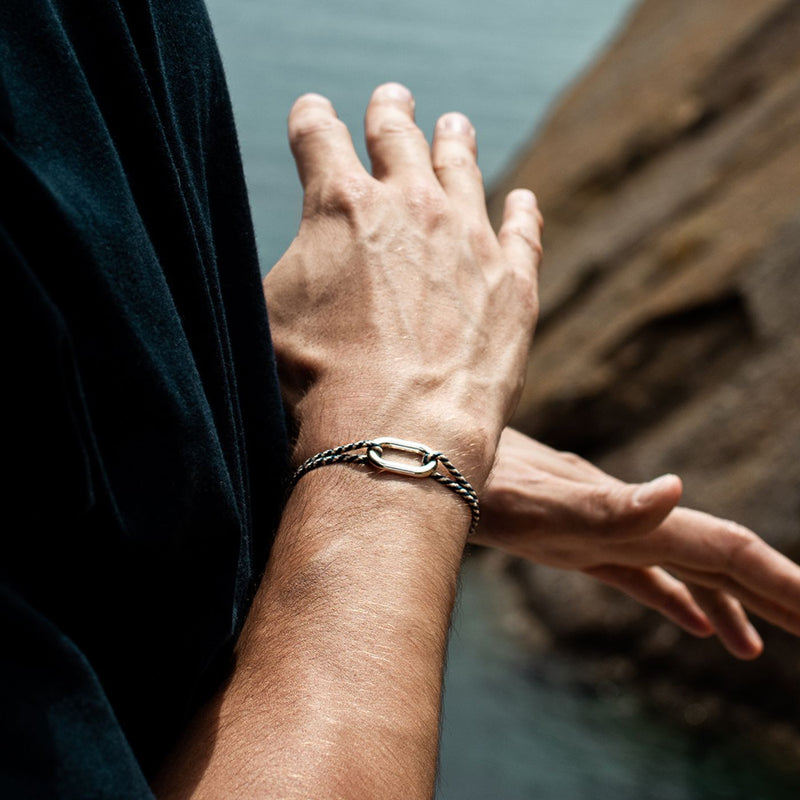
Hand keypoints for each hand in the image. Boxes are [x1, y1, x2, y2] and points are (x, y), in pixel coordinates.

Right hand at [263, 85, 541, 487]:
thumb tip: (304, 252)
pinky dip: (523, 213)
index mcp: (342, 203)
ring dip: (453, 142)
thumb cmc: (318, 382)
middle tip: (391, 97)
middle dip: (388, 111)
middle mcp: (410, 203)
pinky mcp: (512, 281)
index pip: (318, 135)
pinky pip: (523, 232)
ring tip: (454, 126)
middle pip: (397, 133)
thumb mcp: (270, 312)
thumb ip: (292, 264)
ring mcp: (469, 238)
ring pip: (462, 168)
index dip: (311, 120)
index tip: (312, 113)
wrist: (396, 431)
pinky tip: (523, 201)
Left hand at [476, 427, 799, 658]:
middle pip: (717, 560)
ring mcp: (600, 529)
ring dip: (728, 603)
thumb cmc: (471, 481)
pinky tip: (690, 619)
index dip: (781, 584)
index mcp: (629, 517)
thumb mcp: (531, 499)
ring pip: (682, 569)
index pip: (725, 550)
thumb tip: (676, 490)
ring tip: (757, 645)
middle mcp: (625, 519)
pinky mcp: (571, 540)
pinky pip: (639, 576)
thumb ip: (602, 503)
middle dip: (772, 597)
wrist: (425, 463)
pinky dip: (673, 598)